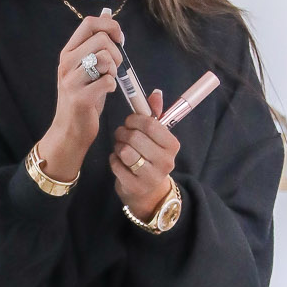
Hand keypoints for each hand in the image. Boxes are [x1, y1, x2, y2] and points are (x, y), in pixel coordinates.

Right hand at [35, 13, 124, 181]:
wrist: (70, 129)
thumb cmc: (83, 96)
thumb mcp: (87, 67)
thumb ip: (95, 44)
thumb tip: (108, 17)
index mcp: (68, 52)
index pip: (89, 23)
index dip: (110, 26)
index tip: (119, 39)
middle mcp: (66, 64)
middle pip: (101, 39)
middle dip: (117, 52)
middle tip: (115, 68)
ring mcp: (71, 81)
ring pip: (105, 58)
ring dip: (114, 69)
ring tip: (109, 79)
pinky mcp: (80, 98)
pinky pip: (108, 81)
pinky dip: (113, 86)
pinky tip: (106, 92)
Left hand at [111, 88, 179, 219]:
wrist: (149, 192)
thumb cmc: (151, 158)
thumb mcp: (157, 137)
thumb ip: (155, 114)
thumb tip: (156, 93)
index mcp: (172, 145)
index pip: (150, 124)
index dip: (134, 119)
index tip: (130, 122)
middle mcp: (165, 161)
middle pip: (135, 137)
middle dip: (123, 133)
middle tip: (122, 135)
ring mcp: (150, 176)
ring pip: (125, 151)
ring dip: (118, 146)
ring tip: (121, 148)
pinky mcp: (135, 186)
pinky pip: (116, 165)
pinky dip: (114, 160)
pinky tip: (119, 161)